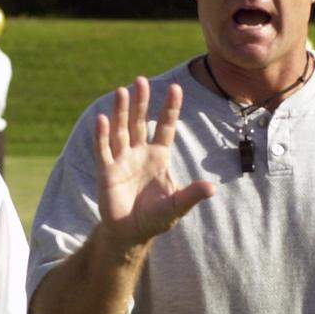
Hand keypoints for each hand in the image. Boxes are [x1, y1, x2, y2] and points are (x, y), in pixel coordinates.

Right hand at [95, 76, 214, 246]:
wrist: (130, 233)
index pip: (165, 127)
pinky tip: (102, 119)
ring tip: (122, 90)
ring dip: (121, 111)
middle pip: (139, 122)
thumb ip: (192, 195)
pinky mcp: (106, 172)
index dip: (170, 108)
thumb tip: (213, 188)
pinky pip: (104, 150)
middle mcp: (139, 153)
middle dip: (141, 102)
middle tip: (141, 80)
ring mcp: (121, 161)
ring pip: (121, 130)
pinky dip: (102, 135)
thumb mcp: (176, 206)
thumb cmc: (155, 218)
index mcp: (158, 157)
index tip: (176, 87)